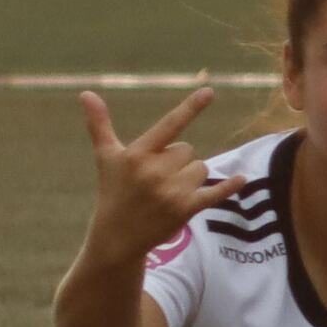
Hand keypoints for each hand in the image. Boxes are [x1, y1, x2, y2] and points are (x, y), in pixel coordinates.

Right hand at [77, 84, 235, 257]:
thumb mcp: (106, 157)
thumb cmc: (113, 189)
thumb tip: (85, 93)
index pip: (170, 125)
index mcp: (137, 154)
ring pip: (201, 168)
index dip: (190, 108)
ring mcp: (172, 191)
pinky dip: (230, 186)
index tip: (210, 91)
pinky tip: (242, 179)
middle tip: (156, 179)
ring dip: (190, 177)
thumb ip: (100, 124)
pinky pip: (216, 191)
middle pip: (188, 150)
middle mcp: (155, 171)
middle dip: (176, 161)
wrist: (117, 235)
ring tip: (166, 192)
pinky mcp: (186, 208)